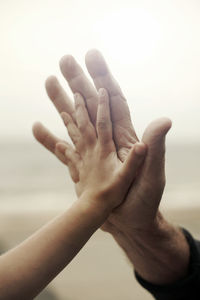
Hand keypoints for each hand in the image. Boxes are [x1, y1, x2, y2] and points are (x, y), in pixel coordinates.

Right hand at [32, 50, 170, 232]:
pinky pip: (62, 149)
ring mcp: (91, 152)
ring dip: (60, 102)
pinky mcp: (80, 166)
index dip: (103, 78)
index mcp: (122, 138)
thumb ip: (155, 150)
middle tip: (64, 60)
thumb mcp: (153, 177)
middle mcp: (105, 140)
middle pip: (89, 105)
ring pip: (73, 121)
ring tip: (49, 82)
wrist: (130, 223)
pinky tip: (37, 127)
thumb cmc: (144, 203)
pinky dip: (49, 139)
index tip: (91, 57)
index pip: (113, 101)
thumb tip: (165, 120)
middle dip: (78, 81)